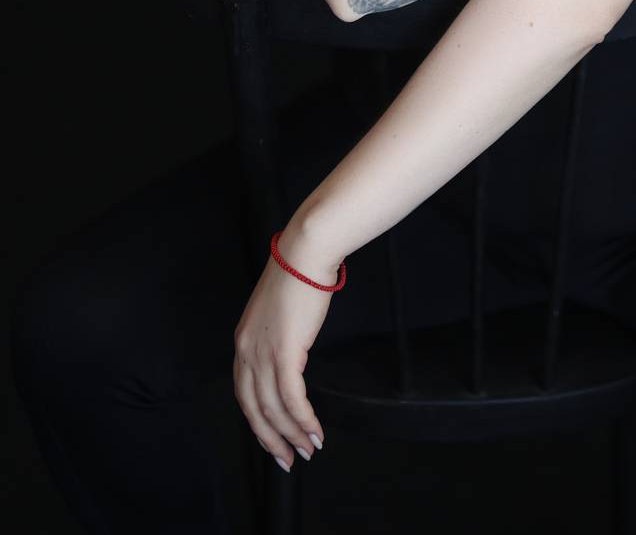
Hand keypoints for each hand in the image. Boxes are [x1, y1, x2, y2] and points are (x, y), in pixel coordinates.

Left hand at [232, 219, 341, 469]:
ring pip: (274, 409)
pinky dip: (304, 419)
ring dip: (293, 434)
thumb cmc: (297, 275)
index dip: (259, 422)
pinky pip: (292, 398)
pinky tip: (316, 431)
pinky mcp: (284, 352)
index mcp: (243, 342)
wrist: (305, 253)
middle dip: (272, 439)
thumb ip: (277, 336)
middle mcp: (246, 351)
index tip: (275, 440)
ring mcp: (263, 353)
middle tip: (289, 460)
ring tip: (309, 449)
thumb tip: (291, 356)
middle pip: (254, 409)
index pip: (245, 394)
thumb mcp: (277, 312)